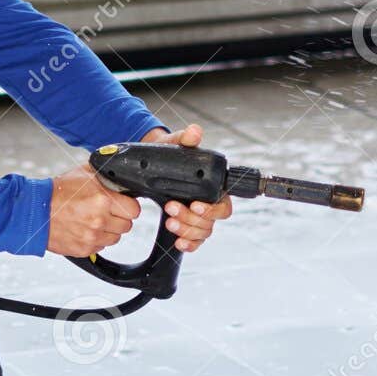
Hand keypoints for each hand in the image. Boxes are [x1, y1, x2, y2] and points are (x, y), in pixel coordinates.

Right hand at [46, 161, 140, 256]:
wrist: (35, 210)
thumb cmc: (57, 191)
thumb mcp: (84, 173)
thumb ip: (106, 176)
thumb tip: (121, 177)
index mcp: (103, 200)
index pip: (134, 210)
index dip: (129, 205)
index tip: (123, 204)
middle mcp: (100, 221)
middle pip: (127, 225)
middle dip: (119, 218)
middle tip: (107, 212)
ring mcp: (92, 237)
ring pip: (115, 238)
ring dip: (109, 230)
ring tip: (95, 220)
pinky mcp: (84, 249)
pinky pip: (101, 247)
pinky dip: (96, 240)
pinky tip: (85, 228)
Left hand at [139, 123, 234, 253]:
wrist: (152, 164)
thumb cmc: (170, 154)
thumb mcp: (176, 144)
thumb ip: (186, 139)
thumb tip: (195, 131)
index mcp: (213, 187)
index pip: (224, 205)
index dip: (213, 209)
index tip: (196, 204)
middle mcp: (209, 204)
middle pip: (210, 222)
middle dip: (191, 218)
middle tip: (171, 207)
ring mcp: (198, 217)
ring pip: (202, 232)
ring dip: (186, 230)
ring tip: (169, 220)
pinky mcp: (188, 226)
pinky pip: (194, 242)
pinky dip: (188, 244)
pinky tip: (178, 242)